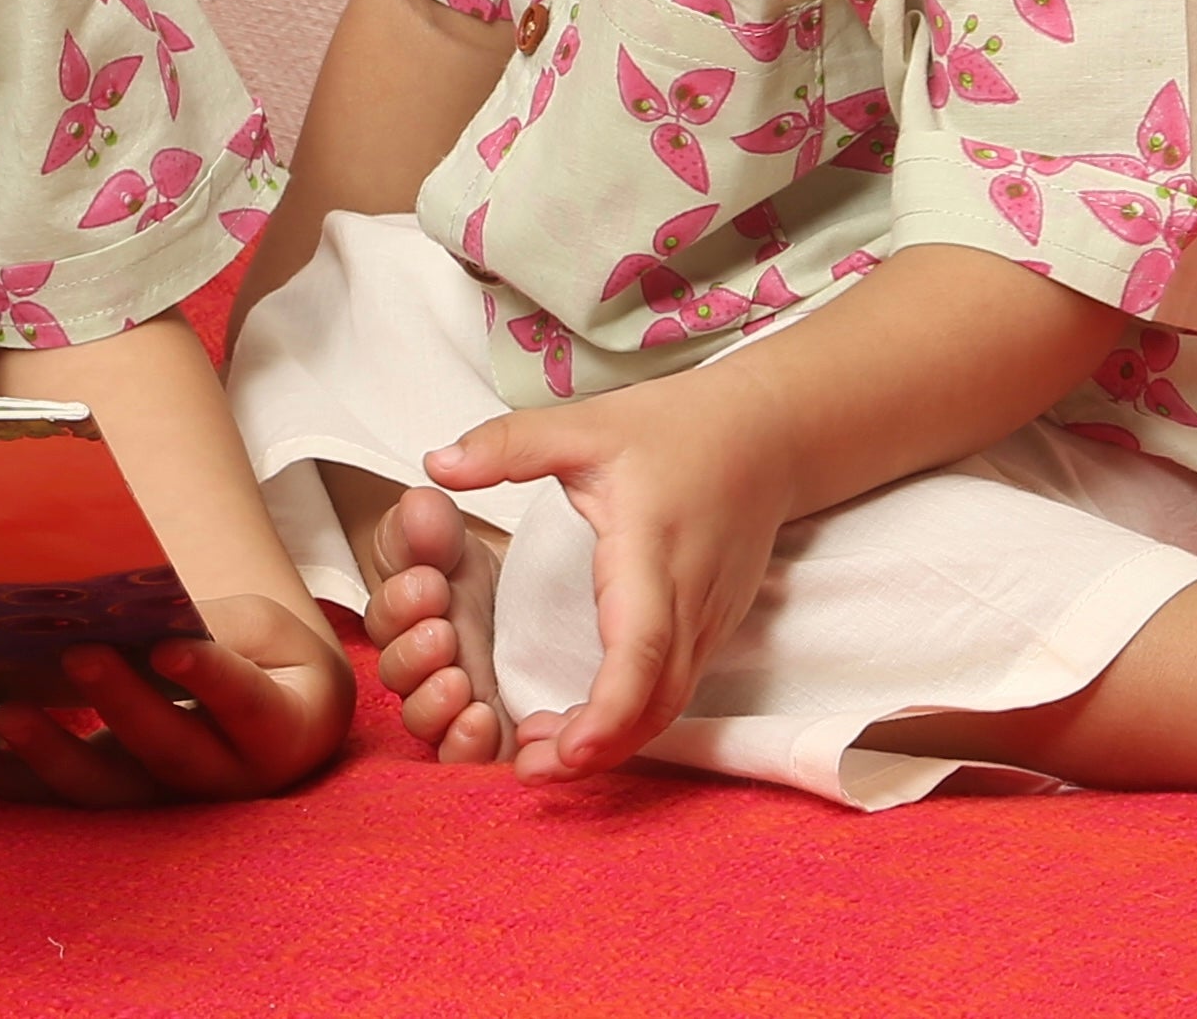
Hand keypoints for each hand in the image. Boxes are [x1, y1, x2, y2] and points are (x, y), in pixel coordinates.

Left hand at [0, 593, 353, 805]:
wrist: (272, 714)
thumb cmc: (268, 658)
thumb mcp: (263, 631)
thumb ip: (218, 627)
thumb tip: (146, 608)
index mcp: (280, 732)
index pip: (246, 704)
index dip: (209, 679)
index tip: (168, 647)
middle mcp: (223, 782)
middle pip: (171, 751)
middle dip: (122, 705)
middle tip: (79, 654)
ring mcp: (165, 805)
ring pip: (109, 792)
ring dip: (52, 756)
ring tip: (6, 716)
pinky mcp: (116, 807)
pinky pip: (61, 805)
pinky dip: (10, 783)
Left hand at [427, 365, 793, 783]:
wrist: (763, 435)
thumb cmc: (670, 429)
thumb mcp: (583, 426)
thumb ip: (508, 445)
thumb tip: (433, 464)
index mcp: (650, 553)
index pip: (639, 651)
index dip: (607, 713)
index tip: (564, 754)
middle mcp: (688, 601)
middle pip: (654, 701)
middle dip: (596, 749)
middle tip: (528, 771)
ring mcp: (708, 622)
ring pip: (667, 705)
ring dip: (612, 741)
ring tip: (541, 756)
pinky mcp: (712, 629)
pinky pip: (674, 690)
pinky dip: (632, 718)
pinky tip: (586, 724)